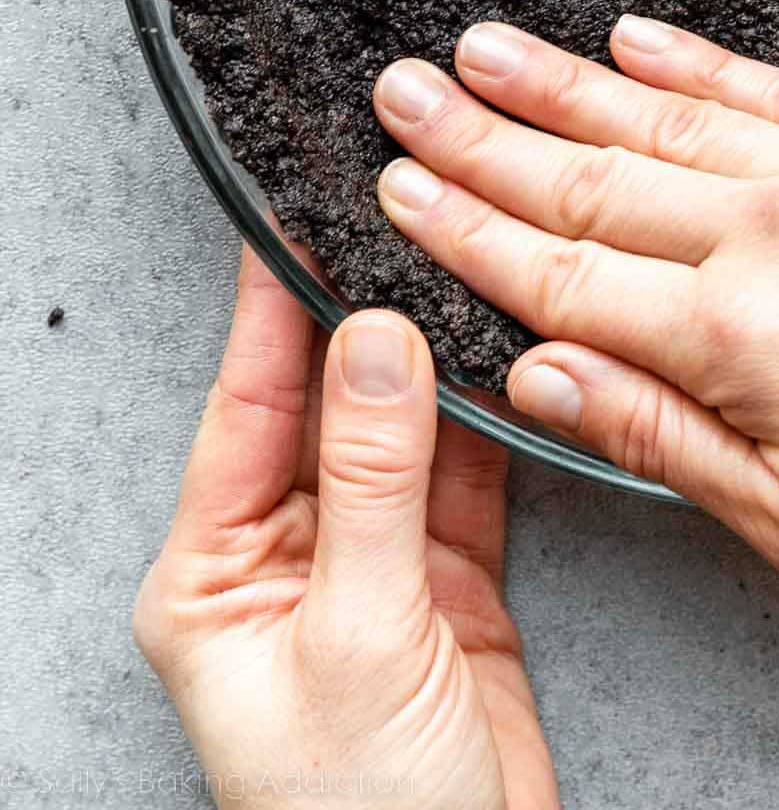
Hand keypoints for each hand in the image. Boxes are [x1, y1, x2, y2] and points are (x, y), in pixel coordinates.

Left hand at [134, 248, 558, 809]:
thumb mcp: (358, 636)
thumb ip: (372, 481)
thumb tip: (378, 341)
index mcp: (214, 573)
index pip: (243, 407)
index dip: (273, 308)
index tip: (295, 214)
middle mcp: (284, 557)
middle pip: (323, 406)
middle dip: (358, 317)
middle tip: (395, 219)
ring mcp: (368, 566)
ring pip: (397, 431)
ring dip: (425, 358)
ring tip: (451, 262)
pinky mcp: (444, 583)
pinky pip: (458, 475)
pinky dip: (482, 417)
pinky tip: (494, 353)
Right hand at [374, 18, 778, 649]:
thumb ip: (662, 439)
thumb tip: (542, 380)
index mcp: (739, 339)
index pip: (560, 275)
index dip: (465, 229)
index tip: (397, 186)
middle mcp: (775, 234)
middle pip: (590, 181)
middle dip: (480, 136)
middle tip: (402, 88)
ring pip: (666, 118)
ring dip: (562, 82)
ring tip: (483, 46)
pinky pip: (776, 86)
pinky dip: (696, 61)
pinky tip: (637, 36)